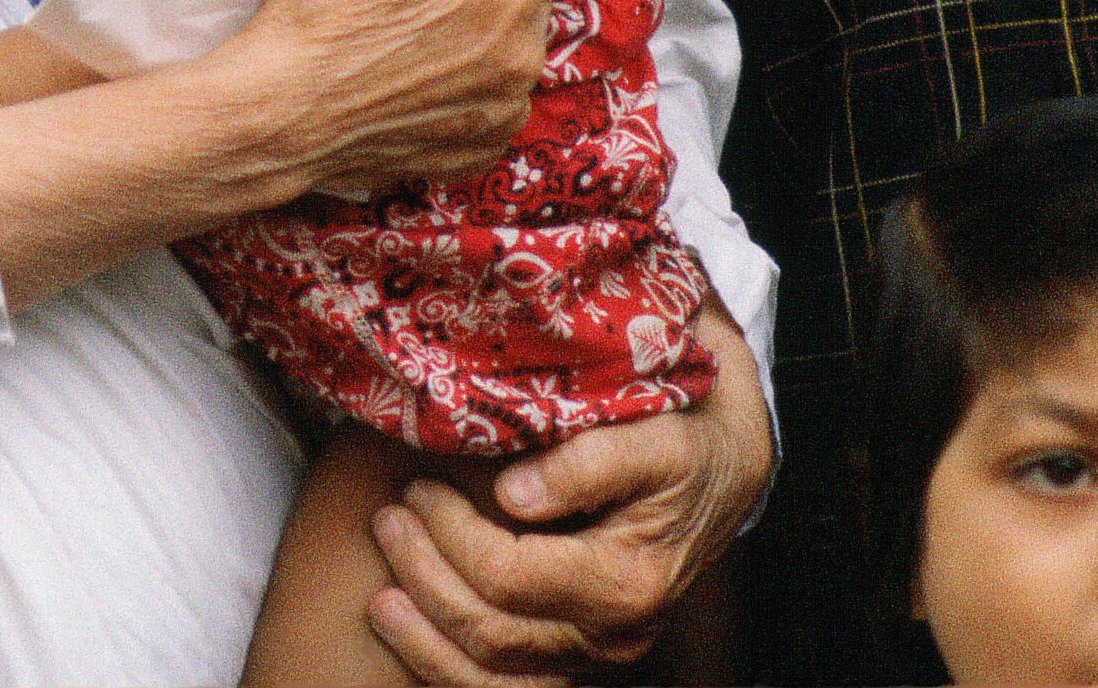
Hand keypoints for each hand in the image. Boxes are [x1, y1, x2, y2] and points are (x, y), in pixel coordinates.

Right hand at [224, 0, 617, 196]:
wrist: (278, 114)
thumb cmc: (328, 9)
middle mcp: (523, 51)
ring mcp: (503, 106)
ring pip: (519, 42)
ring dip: (496, 23)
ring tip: (429, 17)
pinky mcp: (478, 147)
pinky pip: (496, 97)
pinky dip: (475, 77)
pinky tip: (425, 68)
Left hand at [367, 301, 774, 684]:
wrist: (717, 470)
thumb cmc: (675, 439)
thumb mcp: (648, 434)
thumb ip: (586, 462)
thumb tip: (514, 493)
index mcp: (627, 582)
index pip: (510, 576)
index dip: (451, 534)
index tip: (416, 485)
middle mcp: (614, 635)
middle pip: (493, 633)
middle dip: (426, 579)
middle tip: (386, 519)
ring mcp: (596, 655)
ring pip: (496, 681)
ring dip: (427, 642)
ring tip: (380, 597)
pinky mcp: (579, 656)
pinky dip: (452, 673)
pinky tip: (413, 639)